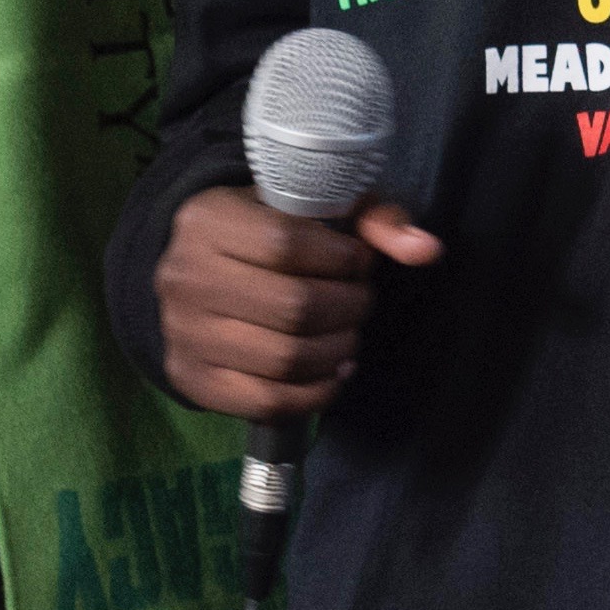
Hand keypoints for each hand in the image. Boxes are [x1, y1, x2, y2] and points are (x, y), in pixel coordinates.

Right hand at [153, 185, 441, 420]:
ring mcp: (184, 333)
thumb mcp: (311, 207)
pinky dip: (315, 393)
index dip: (340, 258)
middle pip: (293, 307)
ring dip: (337, 351)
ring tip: (347, 336)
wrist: (194, 272)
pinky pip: (268, 402)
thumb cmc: (263, 230)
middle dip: (348, 308)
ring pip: (285, 359)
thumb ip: (372, 218)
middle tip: (359, 302)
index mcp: (208, 220)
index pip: (286, 244)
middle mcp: (185, 276)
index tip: (357, 262)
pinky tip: (331, 371)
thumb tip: (426, 249)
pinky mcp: (192, 379)